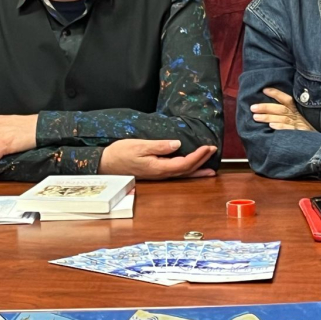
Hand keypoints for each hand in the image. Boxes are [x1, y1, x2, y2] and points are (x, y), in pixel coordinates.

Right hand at [100, 139, 216, 179]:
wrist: (106, 163)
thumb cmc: (121, 153)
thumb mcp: (139, 146)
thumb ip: (159, 146)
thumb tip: (177, 144)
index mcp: (159, 167)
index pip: (185, 163)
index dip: (199, 156)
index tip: (208, 147)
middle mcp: (162, 174)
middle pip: (187, 169)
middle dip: (202, 160)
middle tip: (213, 149)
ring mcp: (159, 175)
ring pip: (184, 173)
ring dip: (198, 168)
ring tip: (211, 164)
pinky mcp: (157, 173)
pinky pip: (177, 173)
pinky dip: (189, 172)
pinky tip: (194, 170)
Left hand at [250, 88, 314, 130]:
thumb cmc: (307, 128)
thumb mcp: (301, 117)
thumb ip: (288, 112)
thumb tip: (268, 109)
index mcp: (298, 109)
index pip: (287, 99)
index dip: (276, 93)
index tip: (264, 90)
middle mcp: (299, 116)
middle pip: (281, 109)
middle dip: (266, 107)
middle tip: (252, 108)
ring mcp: (300, 125)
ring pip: (282, 118)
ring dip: (268, 117)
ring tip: (256, 117)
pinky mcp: (301, 134)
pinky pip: (290, 130)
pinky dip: (281, 127)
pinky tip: (272, 127)